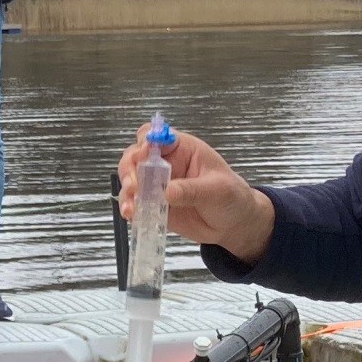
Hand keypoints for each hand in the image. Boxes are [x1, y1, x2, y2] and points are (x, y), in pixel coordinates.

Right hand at [116, 123, 275, 263]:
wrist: (234, 224)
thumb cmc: (232, 197)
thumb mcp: (218, 190)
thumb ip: (193, 189)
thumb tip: (168, 191)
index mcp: (183, 149)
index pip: (157, 136)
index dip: (146, 142)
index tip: (144, 154)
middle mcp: (165, 164)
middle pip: (135, 156)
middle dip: (130, 169)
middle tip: (134, 185)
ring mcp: (157, 185)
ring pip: (131, 180)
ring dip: (127, 191)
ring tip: (131, 207)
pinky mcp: (153, 204)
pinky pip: (135, 203)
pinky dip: (130, 208)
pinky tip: (131, 214)